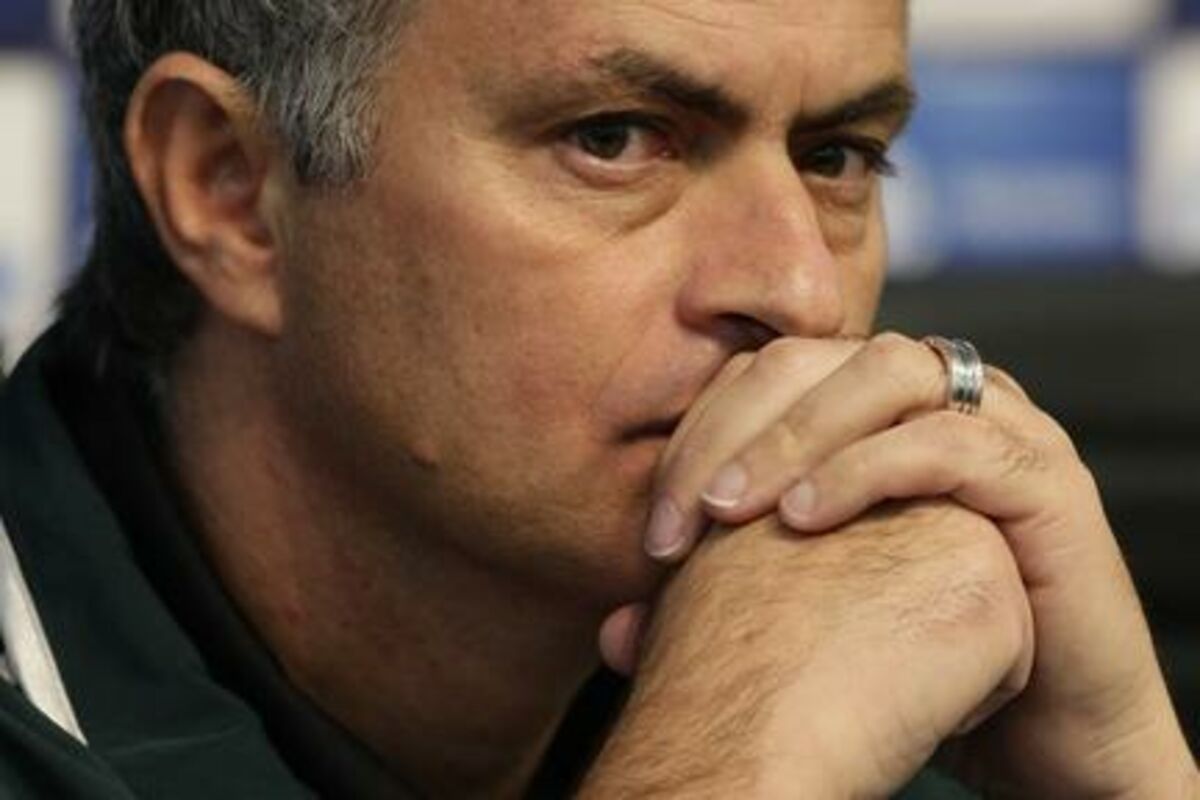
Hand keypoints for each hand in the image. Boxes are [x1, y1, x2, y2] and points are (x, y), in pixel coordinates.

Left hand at [600, 333, 1197, 796]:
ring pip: (882, 371)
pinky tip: (805, 521)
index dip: (695, 435)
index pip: (759, 377)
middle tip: (676, 521)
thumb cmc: (915, 659)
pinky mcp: (1044, 477)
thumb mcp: (804, 614)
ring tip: (730, 511)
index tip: (653, 532)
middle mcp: (929, 399)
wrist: (1041, 723)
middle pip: (807, 358)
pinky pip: (949, 439)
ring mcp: (994, 424)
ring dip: (793, 434)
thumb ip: (715, 602)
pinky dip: (867, 466)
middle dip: (727, 429)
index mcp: (866, 413)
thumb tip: (612, 629)